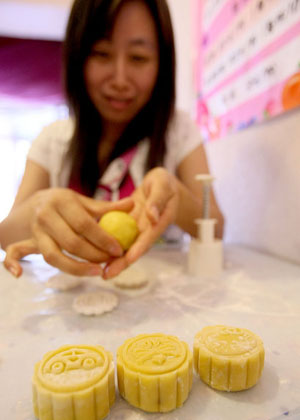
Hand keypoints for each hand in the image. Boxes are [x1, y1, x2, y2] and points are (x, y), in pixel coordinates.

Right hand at [4, 188, 133, 276]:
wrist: (36, 201)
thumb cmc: (66, 204)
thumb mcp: (84, 201)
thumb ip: (107, 207)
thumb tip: (133, 205)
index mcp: (62, 201)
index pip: (84, 224)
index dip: (103, 238)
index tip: (118, 250)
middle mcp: (46, 215)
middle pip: (71, 242)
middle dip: (95, 255)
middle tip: (111, 261)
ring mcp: (35, 230)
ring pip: (52, 255)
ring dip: (75, 268)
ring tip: (97, 272)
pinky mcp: (26, 241)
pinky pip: (14, 252)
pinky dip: (12, 263)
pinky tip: (19, 275)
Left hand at [103, 168, 178, 277]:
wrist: (161, 184)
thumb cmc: (164, 182)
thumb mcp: (163, 185)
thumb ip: (158, 200)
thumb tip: (153, 215)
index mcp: (160, 222)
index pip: (149, 238)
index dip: (139, 249)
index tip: (129, 259)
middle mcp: (148, 230)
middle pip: (135, 249)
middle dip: (122, 263)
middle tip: (107, 274)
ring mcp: (137, 230)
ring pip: (125, 247)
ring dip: (113, 260)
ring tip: (100, 272)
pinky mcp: (128, 226)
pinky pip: (117, 237)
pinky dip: (107, 245)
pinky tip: (93, 254)